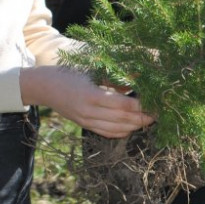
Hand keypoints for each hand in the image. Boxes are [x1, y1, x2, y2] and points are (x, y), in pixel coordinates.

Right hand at [19, 66, 154, 137]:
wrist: (45, 86)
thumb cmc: (70, 72)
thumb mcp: (93, 70)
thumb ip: (116, 77)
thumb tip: (140, 78)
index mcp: (91, 95)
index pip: (124, 105)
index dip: (142, 105)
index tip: (156, 101)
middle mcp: (89, 112)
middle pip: (123, 120)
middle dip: (143, 117)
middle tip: (160, 112)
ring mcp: (86, 121)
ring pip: (117, 129)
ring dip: (135, 126)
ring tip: (150, 118)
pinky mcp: (85, 125)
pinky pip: (108, 133)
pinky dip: (123, 131)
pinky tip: (133, 124)